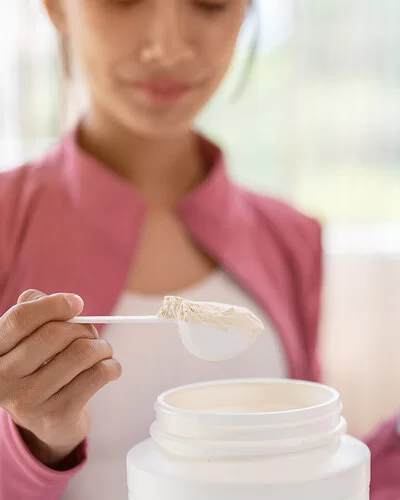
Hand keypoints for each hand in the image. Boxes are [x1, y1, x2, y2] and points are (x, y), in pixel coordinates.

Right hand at [0, 290, 120, 466]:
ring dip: (102, 347)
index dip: (53, 305)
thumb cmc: (40, 368)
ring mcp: (27, 401)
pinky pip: (97, 376)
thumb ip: (36, 310)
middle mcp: (2, 379)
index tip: (77, 303)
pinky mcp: (55, 416)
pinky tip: (109, 369)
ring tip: (102, 351)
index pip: (20, 319)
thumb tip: (66, 301)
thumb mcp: (27, 339)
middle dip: (84, 328)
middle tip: (93, 334)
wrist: (46, 421)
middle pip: (54, 334)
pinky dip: (111, 366)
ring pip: (81, 353)